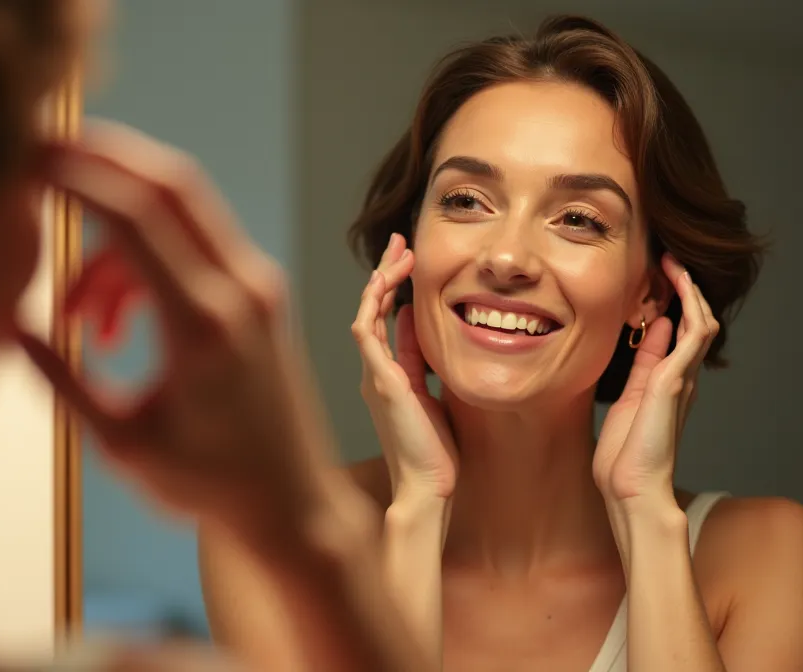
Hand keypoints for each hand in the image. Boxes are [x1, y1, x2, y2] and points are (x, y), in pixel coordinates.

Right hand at [15, 122, 342, 539]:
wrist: (291, 500)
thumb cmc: (208, 483)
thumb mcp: (120, 441)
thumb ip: (59, 375)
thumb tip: (1, 320)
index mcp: (202, 323)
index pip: (134, 214)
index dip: (75, 174)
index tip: (24, 159)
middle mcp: (241, 289)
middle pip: (168, 182)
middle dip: (101, 158)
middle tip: (40, 159)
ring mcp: (257, 285)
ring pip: (178, 213)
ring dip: (113, 242)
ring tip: (80, 322)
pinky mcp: (261, 292)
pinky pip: (193, 245)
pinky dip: (143, 262)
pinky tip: (115, 326)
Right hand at [350, 232, 457, 500]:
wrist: (427, 488)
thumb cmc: (435, 452)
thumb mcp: (432, 393)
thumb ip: (421, 359)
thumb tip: (419, 320)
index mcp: (389, 376)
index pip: (386, 321)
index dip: (394, 288)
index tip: (407, 260)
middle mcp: (376, 373)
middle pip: (373, 311)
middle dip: (385, 273)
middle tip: (399, 242)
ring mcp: (374, 377)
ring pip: (367, 316)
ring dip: (381, 281)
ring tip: (398, 253)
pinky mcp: (381, 382)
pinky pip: (367, 334)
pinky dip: (374, 306)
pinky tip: (386, 283)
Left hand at [591, 253, 719, 502]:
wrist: (631, 491)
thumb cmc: (624, 458)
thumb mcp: (628, 400)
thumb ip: (641, 366)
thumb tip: (654, 330)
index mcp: (668, 384)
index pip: (678, 335)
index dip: (671, 304)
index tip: (657, 278)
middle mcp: (682, 378)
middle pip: (695, 323)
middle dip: (684, 290)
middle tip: (668, 259)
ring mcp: (682, 378)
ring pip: (701, 322)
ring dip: (690, 290)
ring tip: (675, 262)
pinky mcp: (675, 379)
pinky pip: (695, 333)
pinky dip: (691, 304)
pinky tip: (680, 283)